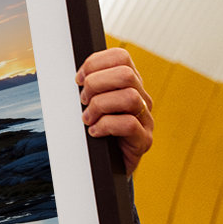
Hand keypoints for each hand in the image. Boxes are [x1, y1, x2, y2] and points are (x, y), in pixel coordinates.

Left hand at [76, 47, 153, 175]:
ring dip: (100, 106)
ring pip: (129, 97)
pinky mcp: (144, 140)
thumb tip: (76, 76)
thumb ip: (88, 87)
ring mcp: (146, 119)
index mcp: (129, 84)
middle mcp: (141, 98)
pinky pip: (128, 124)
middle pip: (126, 74)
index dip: (95, 63)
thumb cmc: (96, 131)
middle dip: (96, 84)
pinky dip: (105, 126)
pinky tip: (95, 132)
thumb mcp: (90, 104)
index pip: (121, 57)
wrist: (105, 166)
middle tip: (83, 100)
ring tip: (87, 119)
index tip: (78, 79)